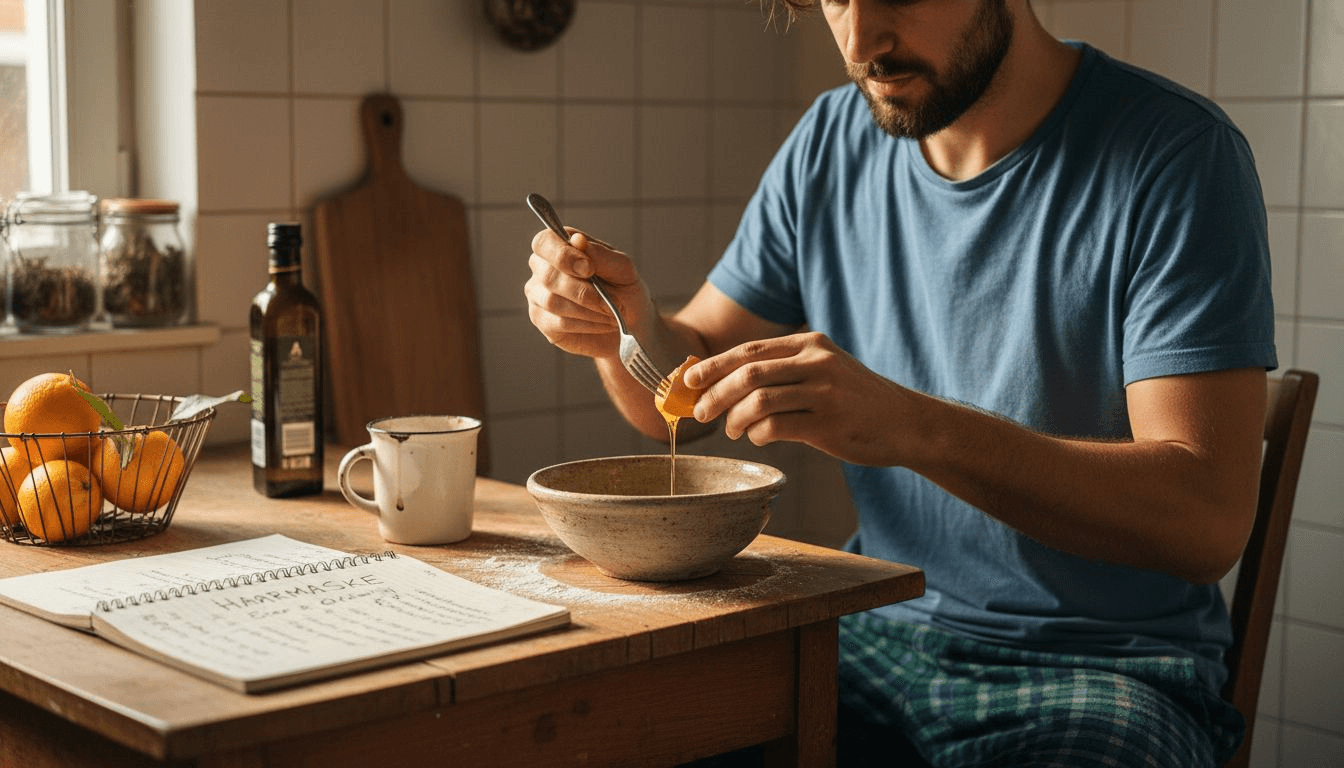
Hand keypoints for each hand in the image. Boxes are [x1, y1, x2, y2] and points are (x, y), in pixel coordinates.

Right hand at [524, 228, 654, 359]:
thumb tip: (577, 240)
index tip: (589, 269)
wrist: (629, 324)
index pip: (544, 242)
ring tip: (610, 313)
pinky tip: (601, 323)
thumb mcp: (623, 269)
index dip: (562, 255)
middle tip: (610, 301)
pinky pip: (558, 323)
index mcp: (560, 246)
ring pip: (552, 301)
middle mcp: (543, 267)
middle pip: (548, 276)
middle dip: (583, 291)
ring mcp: (538, 295)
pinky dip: (586, 324)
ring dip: (588, 310)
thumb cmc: (623, 290)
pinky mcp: (542, 320)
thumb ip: (601, 254)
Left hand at [686, 331, 913, 466]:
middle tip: (700, 413)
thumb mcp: (824, 369)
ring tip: (731, 431)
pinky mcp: (828, 424)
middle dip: (714, 394)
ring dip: (734, 419)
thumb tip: (726, 382)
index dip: (713, 365)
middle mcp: (816, 362)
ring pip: (758, 400)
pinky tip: (758, 438)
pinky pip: (776, 428)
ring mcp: (824, 393)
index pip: (749, 350)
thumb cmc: (856, 400)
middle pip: (747, 373)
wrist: (906, 423)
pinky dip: (758, 435)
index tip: (688, 381)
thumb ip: (783, 370)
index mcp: (810, 344)